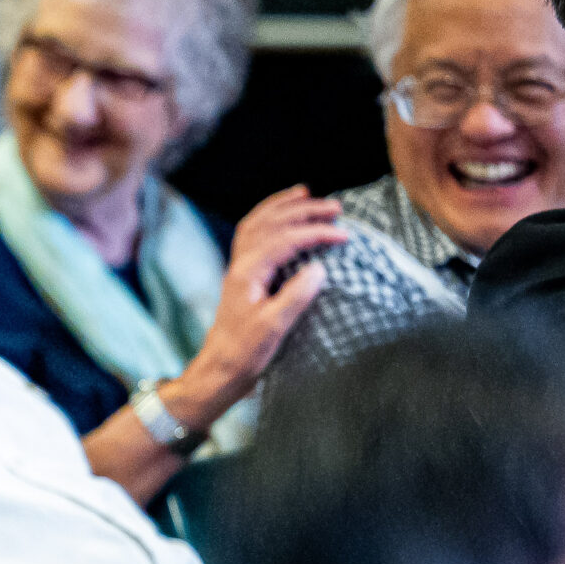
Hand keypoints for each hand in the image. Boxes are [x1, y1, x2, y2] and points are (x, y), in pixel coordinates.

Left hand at [176, 184, 337, 418]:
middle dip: (302, 211)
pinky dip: (268, 219)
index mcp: (247, 273)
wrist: (220, 369)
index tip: (344, 235)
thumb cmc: (245, 352)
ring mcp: (239, 269)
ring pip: (257, 224)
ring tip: (306, 194)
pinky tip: (281, 217)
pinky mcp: (243, 277)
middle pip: (270, 224)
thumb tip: (320, 268)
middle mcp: (239, 265)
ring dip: (282, 207)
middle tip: (335, 208)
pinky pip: (252, 236)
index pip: (284, 240)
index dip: (315, 233)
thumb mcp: (274, 327)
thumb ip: (296, 296)